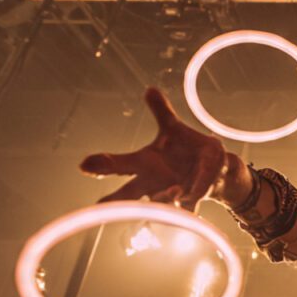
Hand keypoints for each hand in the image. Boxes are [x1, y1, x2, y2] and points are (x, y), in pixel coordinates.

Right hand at [79, 87, 227, 210]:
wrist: (212, 168)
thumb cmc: (184, 149)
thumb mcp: (173, 127)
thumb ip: (161, 111)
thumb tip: (151, 89)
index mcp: (143, 165)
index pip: (117, 164)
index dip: (101, 164)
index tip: (84, 165)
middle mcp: (152, 183)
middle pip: (129, 194)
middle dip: (116, 200)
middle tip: (99, 208)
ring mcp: (171, 194)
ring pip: (162, 202)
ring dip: (165, 198)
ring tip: (173, 190)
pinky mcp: (191, 199)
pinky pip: (189, 205)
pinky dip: (190, 203)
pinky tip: (191, 201)